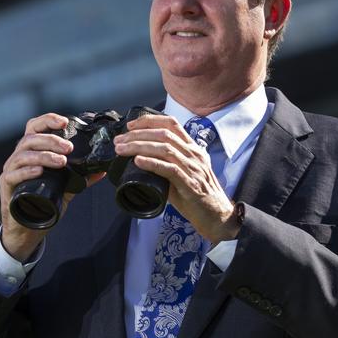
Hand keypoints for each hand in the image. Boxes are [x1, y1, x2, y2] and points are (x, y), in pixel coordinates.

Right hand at [0, 113, 104, 260]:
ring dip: (44, 155)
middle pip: (31, 138)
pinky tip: (39, 171)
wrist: (27, 227)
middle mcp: (19, 157)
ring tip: (61, 161)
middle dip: (51, 140)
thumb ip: (81, 177)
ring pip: (23, 155)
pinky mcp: (7, 187)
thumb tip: (101, 170)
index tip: (64, 122)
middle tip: (69, 148)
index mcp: (32, 151)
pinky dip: (27, 171)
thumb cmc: (43, 201)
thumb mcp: (66, 187)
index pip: (35, 127)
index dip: (48, 120)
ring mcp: (11, 171)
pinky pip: (14, 175)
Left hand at [113, 114, 240, 242]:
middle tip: (120, 140)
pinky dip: (151, 163)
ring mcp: (193, 168)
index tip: (131, 126)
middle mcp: (194, 154)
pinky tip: (138, 161)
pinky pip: (169, 169)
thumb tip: (142, 160)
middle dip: (138, 135)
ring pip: (164, 148)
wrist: (217, 216)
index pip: (171, 124)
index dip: (149, 121)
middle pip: (163, 134)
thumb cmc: (199, 196)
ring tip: (122, 149)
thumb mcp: (185, 173)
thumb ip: (168, 164)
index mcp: (193, 148)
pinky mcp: (189, 183)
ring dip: (139, 147)